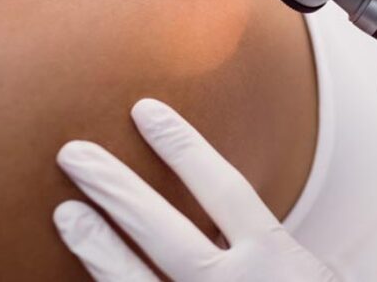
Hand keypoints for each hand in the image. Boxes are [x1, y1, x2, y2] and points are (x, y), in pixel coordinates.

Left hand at [53, 98, 335, 281]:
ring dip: (96, 246)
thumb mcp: (310, 274)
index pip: (221, 188)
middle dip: (115, 187)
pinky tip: (84, 278)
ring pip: (133, 281)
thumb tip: (228, 224)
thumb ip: (271, 251)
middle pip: (162, 229)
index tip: (146, 112)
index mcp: (273, 259)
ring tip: (65, 212)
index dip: (182, 147)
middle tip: (74, 154)